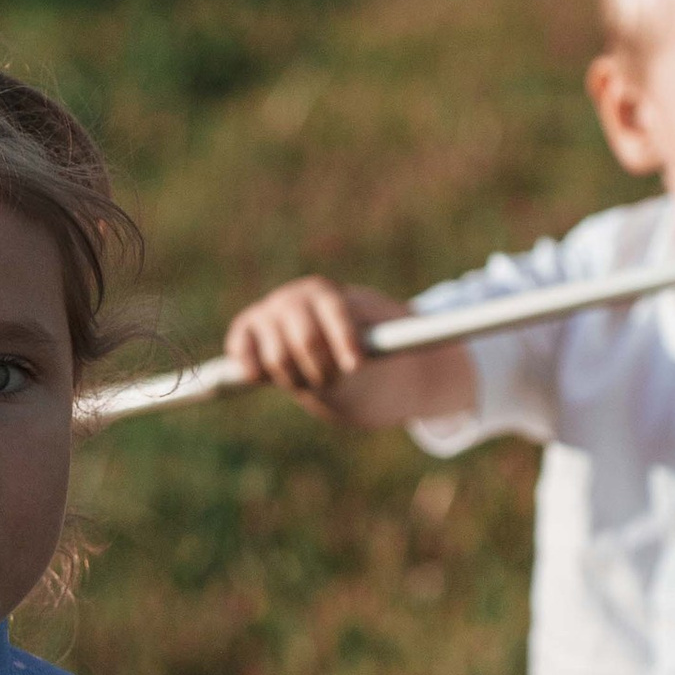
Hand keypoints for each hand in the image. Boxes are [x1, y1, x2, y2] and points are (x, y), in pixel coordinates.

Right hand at [224, 276, 408, 404]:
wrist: (331, 350)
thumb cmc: (364, 346)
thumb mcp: (384, 342)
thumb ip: (393, 340)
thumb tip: (432, 334)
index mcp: (328, 294)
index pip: (335, 311)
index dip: (343, 337)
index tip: (356, 365)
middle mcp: (294, 299)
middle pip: (302, 336)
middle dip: (320, 366)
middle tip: (334, 380)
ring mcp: (268, 315)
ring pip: (276, 354)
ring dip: (296, 376)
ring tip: (311, 380)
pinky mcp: (247, 334)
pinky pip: (242, 349)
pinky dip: (249, 363)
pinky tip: (256, 376)